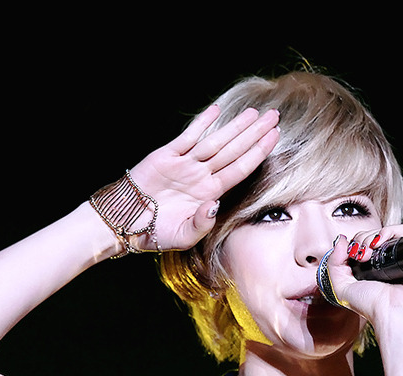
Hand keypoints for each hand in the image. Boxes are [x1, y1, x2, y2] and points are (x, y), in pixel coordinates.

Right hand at [124, 105, 279, 251]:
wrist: (127, 223)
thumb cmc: (156, 233)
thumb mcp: (184, 236)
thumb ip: (202, 223)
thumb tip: (214, 205)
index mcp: (209, 193)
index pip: (240, 169)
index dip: (258, 152)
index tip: (275, 137)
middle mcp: (201, 176)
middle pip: (234, 150)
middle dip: (255, 133)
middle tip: (274, 115)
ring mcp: (185, 164)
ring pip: (215, 142)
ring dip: (235, 127)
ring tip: (254, 113)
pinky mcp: (165, 156)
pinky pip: (187, 137)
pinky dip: (201, 123)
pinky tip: (216, 111)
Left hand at [326, 225, 402, 329]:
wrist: (396, 313)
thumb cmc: (372, 306)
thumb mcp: (342, 288)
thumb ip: (334, 264)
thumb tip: (340, 240)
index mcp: (372, 270)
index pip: (363, 244)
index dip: (356, 243)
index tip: (353, 254)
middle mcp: (388, 262)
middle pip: (374, 236)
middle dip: (364, 240)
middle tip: (362, 255)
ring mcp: (402, 257)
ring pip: (389, 232)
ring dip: (375, 235)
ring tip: (371, 249)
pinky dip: (392, 230)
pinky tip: (382, 241)